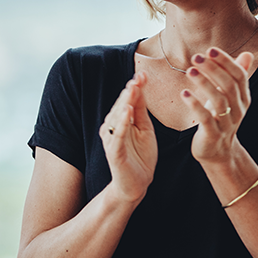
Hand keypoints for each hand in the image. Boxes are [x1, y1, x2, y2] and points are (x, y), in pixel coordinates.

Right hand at [99, 72, 157, 203]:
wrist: (137, 184)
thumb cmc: (141, 156)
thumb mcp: (145, 129)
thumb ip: (141, 110)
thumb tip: (140, 86)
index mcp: (121, 121)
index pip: (128, 100)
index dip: (135, 86)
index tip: (144, 73)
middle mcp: (113, 127)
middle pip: (122, 105)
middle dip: (131, 90)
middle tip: (139, 76)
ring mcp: (112, 139)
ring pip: (117, 116)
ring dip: (126, 102)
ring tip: (133, 88)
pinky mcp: (114, 152)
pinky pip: (117, 135)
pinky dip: (121, 123)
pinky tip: (127, 111)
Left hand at [182, 47, 253, 163]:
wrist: (217, 151)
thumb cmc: (221, 118)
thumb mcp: (230, 97)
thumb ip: (237, 76)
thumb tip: (247, 54)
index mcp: (243, 99)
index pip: (239, 76)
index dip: (226, 62)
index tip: (210, 50)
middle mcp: (238, 110)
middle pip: (229, 86)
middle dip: (213, 69)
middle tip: (196, 57)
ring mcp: (226, 123)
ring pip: (219, 101)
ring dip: (204, 83)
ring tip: (190, 71)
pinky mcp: (213, 135)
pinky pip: (205, 118)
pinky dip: (195, 104)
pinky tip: (184, 93)